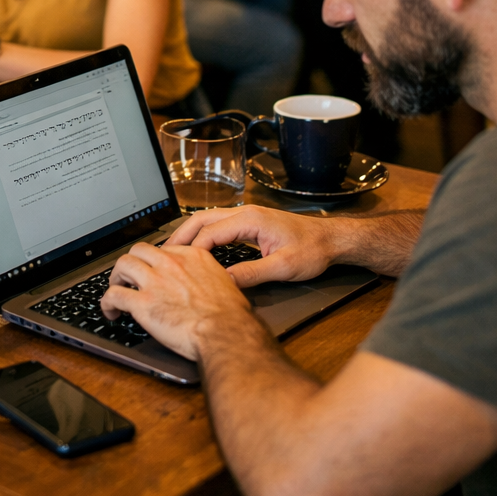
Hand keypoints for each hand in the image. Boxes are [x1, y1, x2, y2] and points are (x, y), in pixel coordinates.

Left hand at [100, 242, 250, 361]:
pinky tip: (110, 311)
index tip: (151, 270)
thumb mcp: (225, 283)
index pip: (163, 249)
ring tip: (116, 289)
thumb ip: (208, 277)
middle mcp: (170, 264)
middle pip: (138, 251)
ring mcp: (155, 281)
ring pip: (122, 265)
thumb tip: (205, 284)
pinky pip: (114, 295)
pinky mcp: (142, 303)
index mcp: (191, 257)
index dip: (153, 261)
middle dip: (131, 263)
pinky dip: (107, 303)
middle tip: (129, 276)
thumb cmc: (230, 317)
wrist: (225, 334)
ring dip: (115, 278)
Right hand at [166, 206, 341, 287]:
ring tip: (174, 251)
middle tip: (163, 254)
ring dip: (190, 234)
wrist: (333, 240)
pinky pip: (218, 225)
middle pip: (202, 219)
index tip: (180, 265)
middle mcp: (245, 213)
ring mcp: (247, 216)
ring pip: (208, 220)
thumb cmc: (313, 250)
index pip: (210, 232)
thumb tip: (225, 283)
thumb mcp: (283, 267)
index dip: (192, 250)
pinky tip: (197, 249)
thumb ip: (252, 274)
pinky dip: (203, 235)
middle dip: (181, 236)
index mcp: (250, 219)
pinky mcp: (250, 224)